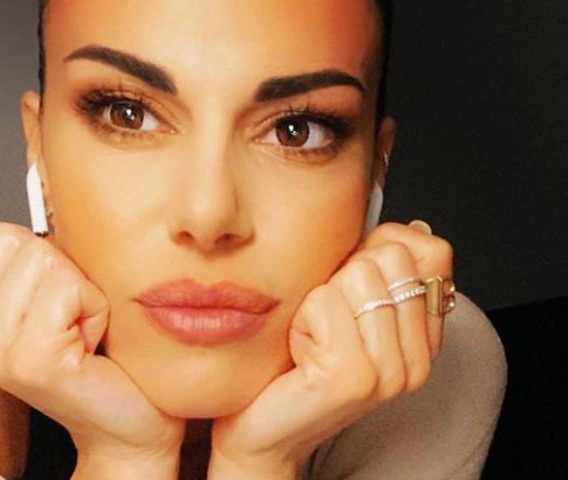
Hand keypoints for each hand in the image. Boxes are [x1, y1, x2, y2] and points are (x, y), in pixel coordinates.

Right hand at [0, 215, 183, 477]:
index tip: (47, 296)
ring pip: (41, 257)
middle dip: (58, 267)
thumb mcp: (39, 300)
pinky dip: (94, 306)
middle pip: (10, 240)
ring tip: (78, 330)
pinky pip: (68, 288)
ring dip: (80, 289)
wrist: (124, 421)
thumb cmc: (90, 355)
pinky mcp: (30, 360)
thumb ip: (3, 264)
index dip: (31, 251)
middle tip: (68, 315)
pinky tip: (89, 341)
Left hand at [208, 221, 452, 478]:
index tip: (347, 288)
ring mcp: (391, 372)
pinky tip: (301, 351)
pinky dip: (303, 316)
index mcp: (425, 338)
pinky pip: (326, 301)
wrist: (262, 428)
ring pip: (358, 275)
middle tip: (326, 322)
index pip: (431, 252)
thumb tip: (414, 228)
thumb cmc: (297, 360)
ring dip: (319, 300)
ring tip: (313, 338)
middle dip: (344, 277)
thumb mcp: (346, 303)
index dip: (377, 252)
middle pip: (391, 257)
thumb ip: (380, 266)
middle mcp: (419, 359)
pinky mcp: (355, 377)